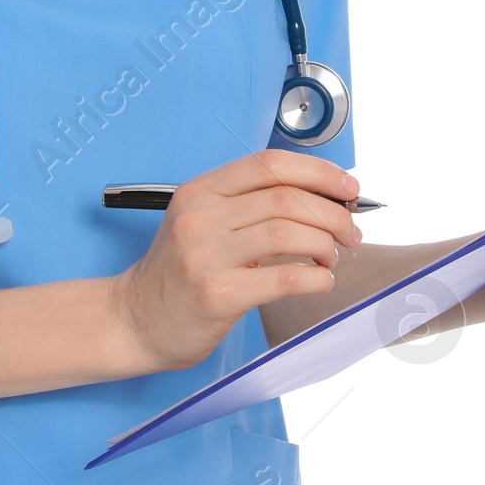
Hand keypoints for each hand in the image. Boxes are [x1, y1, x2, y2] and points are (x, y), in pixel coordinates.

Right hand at [109, 149, 363, 372]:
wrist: (134, 320)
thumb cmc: (177, 273)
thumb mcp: (202, 222)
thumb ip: (249, 205)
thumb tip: (322, 198)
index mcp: (200, 191)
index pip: (269, 164)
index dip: (318, 172)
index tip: (347, 188)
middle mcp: (200, 217)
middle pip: (285, 198)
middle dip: (332, 213)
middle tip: (350, 232)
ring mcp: (206, 256)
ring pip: (287, 233)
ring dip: (325, 245)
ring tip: (331, 258)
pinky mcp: (217, 295)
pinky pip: (283, 278)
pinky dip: (315, 278)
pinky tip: (320, 281)